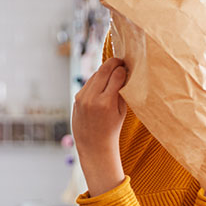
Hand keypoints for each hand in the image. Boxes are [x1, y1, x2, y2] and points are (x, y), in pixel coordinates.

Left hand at [72, 58, 126, 196]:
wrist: (93, 145)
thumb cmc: (112, 130)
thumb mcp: (121, 112)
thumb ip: (121, 93)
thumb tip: (123, 74)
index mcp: (107, 102)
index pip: (116, 76)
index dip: (123, 69)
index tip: (128, 66)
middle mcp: (92, 98)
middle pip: (103, 70)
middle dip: (113, 63)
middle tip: (121, 60)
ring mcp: (82, 97)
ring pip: (95, 74)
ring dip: (104, 70)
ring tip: (113, 69)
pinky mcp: (77, 97)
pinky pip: (88, 83)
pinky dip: (97, 79)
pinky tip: (103, 81)